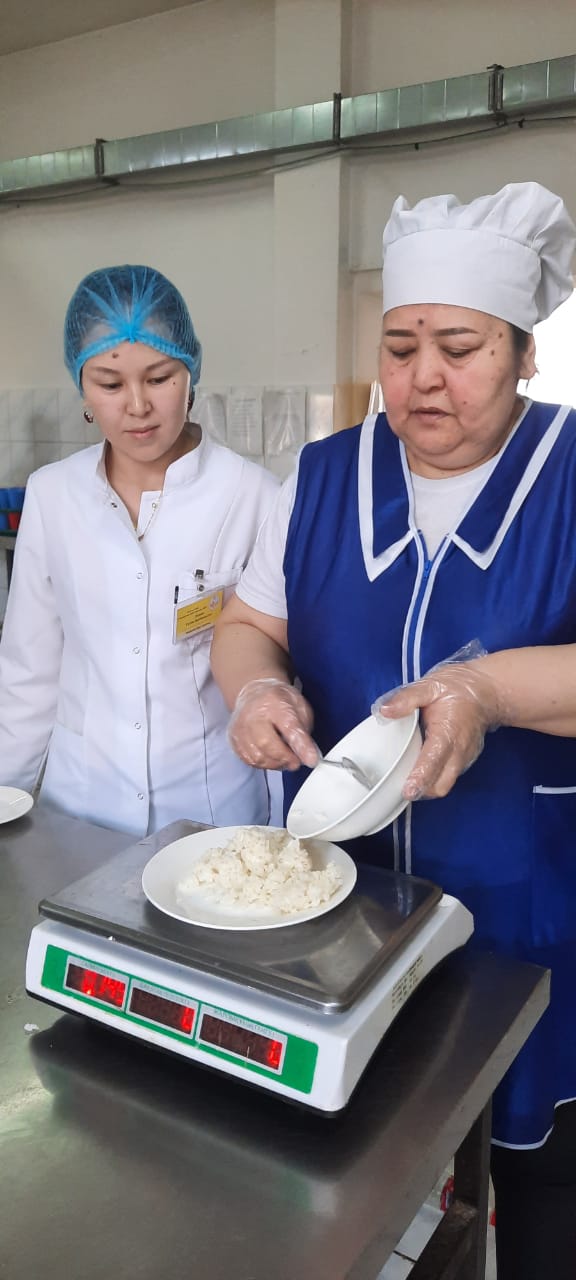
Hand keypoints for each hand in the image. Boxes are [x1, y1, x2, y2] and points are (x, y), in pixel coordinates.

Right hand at [228, 678, 317, 770]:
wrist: (254, 693)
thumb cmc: (277, 700)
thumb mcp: (299, 705)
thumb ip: (304, 728)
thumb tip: (309, 753)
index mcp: (274, 702)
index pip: (289, 727)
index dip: (301, 746)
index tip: (311, 760)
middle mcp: (253, 714)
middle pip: (267, 744)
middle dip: (286, 758)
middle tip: (296, 761)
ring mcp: (240, 728)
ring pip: (257, 757)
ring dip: (275, 764)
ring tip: (284, 758)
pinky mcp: (234, 739)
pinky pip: (248, 760)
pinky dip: (263, 764)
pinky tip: (271, 757)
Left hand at [375, 662, 504, 798]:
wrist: (487, 691)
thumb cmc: (458, 689)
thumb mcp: (429, 686)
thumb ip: (406, 698)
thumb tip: (385, 711)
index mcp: (448, 732)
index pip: (434, 762)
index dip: (420, 779)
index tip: (407, 791)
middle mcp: (459, 750)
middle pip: (441, 785)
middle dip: (421, 791)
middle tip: (399, 787)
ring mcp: (464, 758)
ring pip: (445, 784)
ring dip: (427, 787)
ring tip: (407, 779)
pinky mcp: (465, 761)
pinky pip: (449, 777)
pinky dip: (435, 778)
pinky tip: (421, 767)